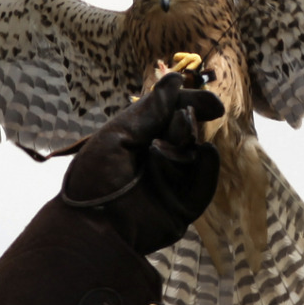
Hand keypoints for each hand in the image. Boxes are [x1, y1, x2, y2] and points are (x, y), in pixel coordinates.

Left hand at [61, 72, 223, 252]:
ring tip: (177, 142)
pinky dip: (208, 168)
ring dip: (190, 143)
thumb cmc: (96, 178)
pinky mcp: (182, 207)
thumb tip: (175, 78)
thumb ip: (149, 110)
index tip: (210, 102)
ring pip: (195, 155)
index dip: (190, 104)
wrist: (93, 226)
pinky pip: (204, 185)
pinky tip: (205, 153)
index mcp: (137, 141)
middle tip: (184, 121)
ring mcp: (170, 184)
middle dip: (187, 123)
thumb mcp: (118, 135)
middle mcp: (156, 161)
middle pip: (185, 133)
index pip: (170, 115)